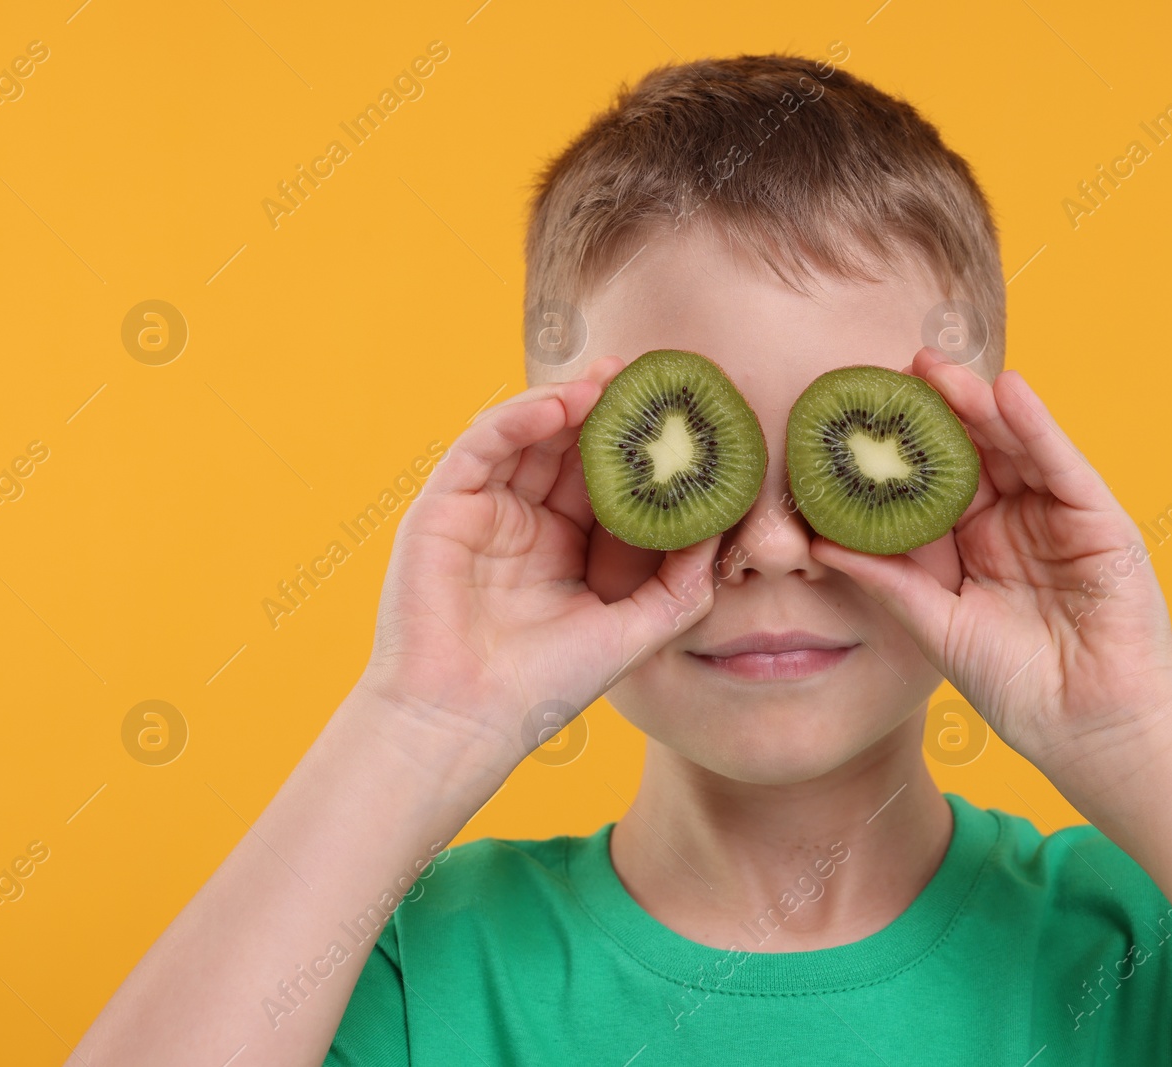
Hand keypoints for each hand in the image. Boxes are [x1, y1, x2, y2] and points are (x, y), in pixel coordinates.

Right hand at [354, 355, 721, 779]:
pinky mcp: (444, 506)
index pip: (606, 477)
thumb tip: (727, 529)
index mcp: (565, 546)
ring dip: (567, 401)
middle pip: (568, 444)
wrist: (468, 721)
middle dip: (607, 406)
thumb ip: (682, 582)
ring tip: (610, 381)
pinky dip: (518, 417)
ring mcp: (482, 510)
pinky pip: (482, 445)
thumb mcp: (635, 629)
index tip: (680, 413)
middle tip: (648, 375)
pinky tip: (560, 405)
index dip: (640, 444)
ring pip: (527, 434)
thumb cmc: (546, 686)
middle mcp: (523, 520)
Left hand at [809, 347, 1171, 776]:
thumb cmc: (1018, 687)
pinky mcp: (1100, 521)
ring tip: (939, 368)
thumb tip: (815, 545)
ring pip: (1016, 447)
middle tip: (898, 370)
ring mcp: (1059, 518)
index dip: (903, 449)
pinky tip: (1009, 392)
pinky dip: (1038, 427)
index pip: (934, 483)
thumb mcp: (936, 625)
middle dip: (939, 409)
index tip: (861, 412)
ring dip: (980, 404)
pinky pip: (1064, 465)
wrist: (1089, 730)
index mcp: (975, 544)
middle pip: (974, 453)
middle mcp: (1016, 522)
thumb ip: (886, 579)